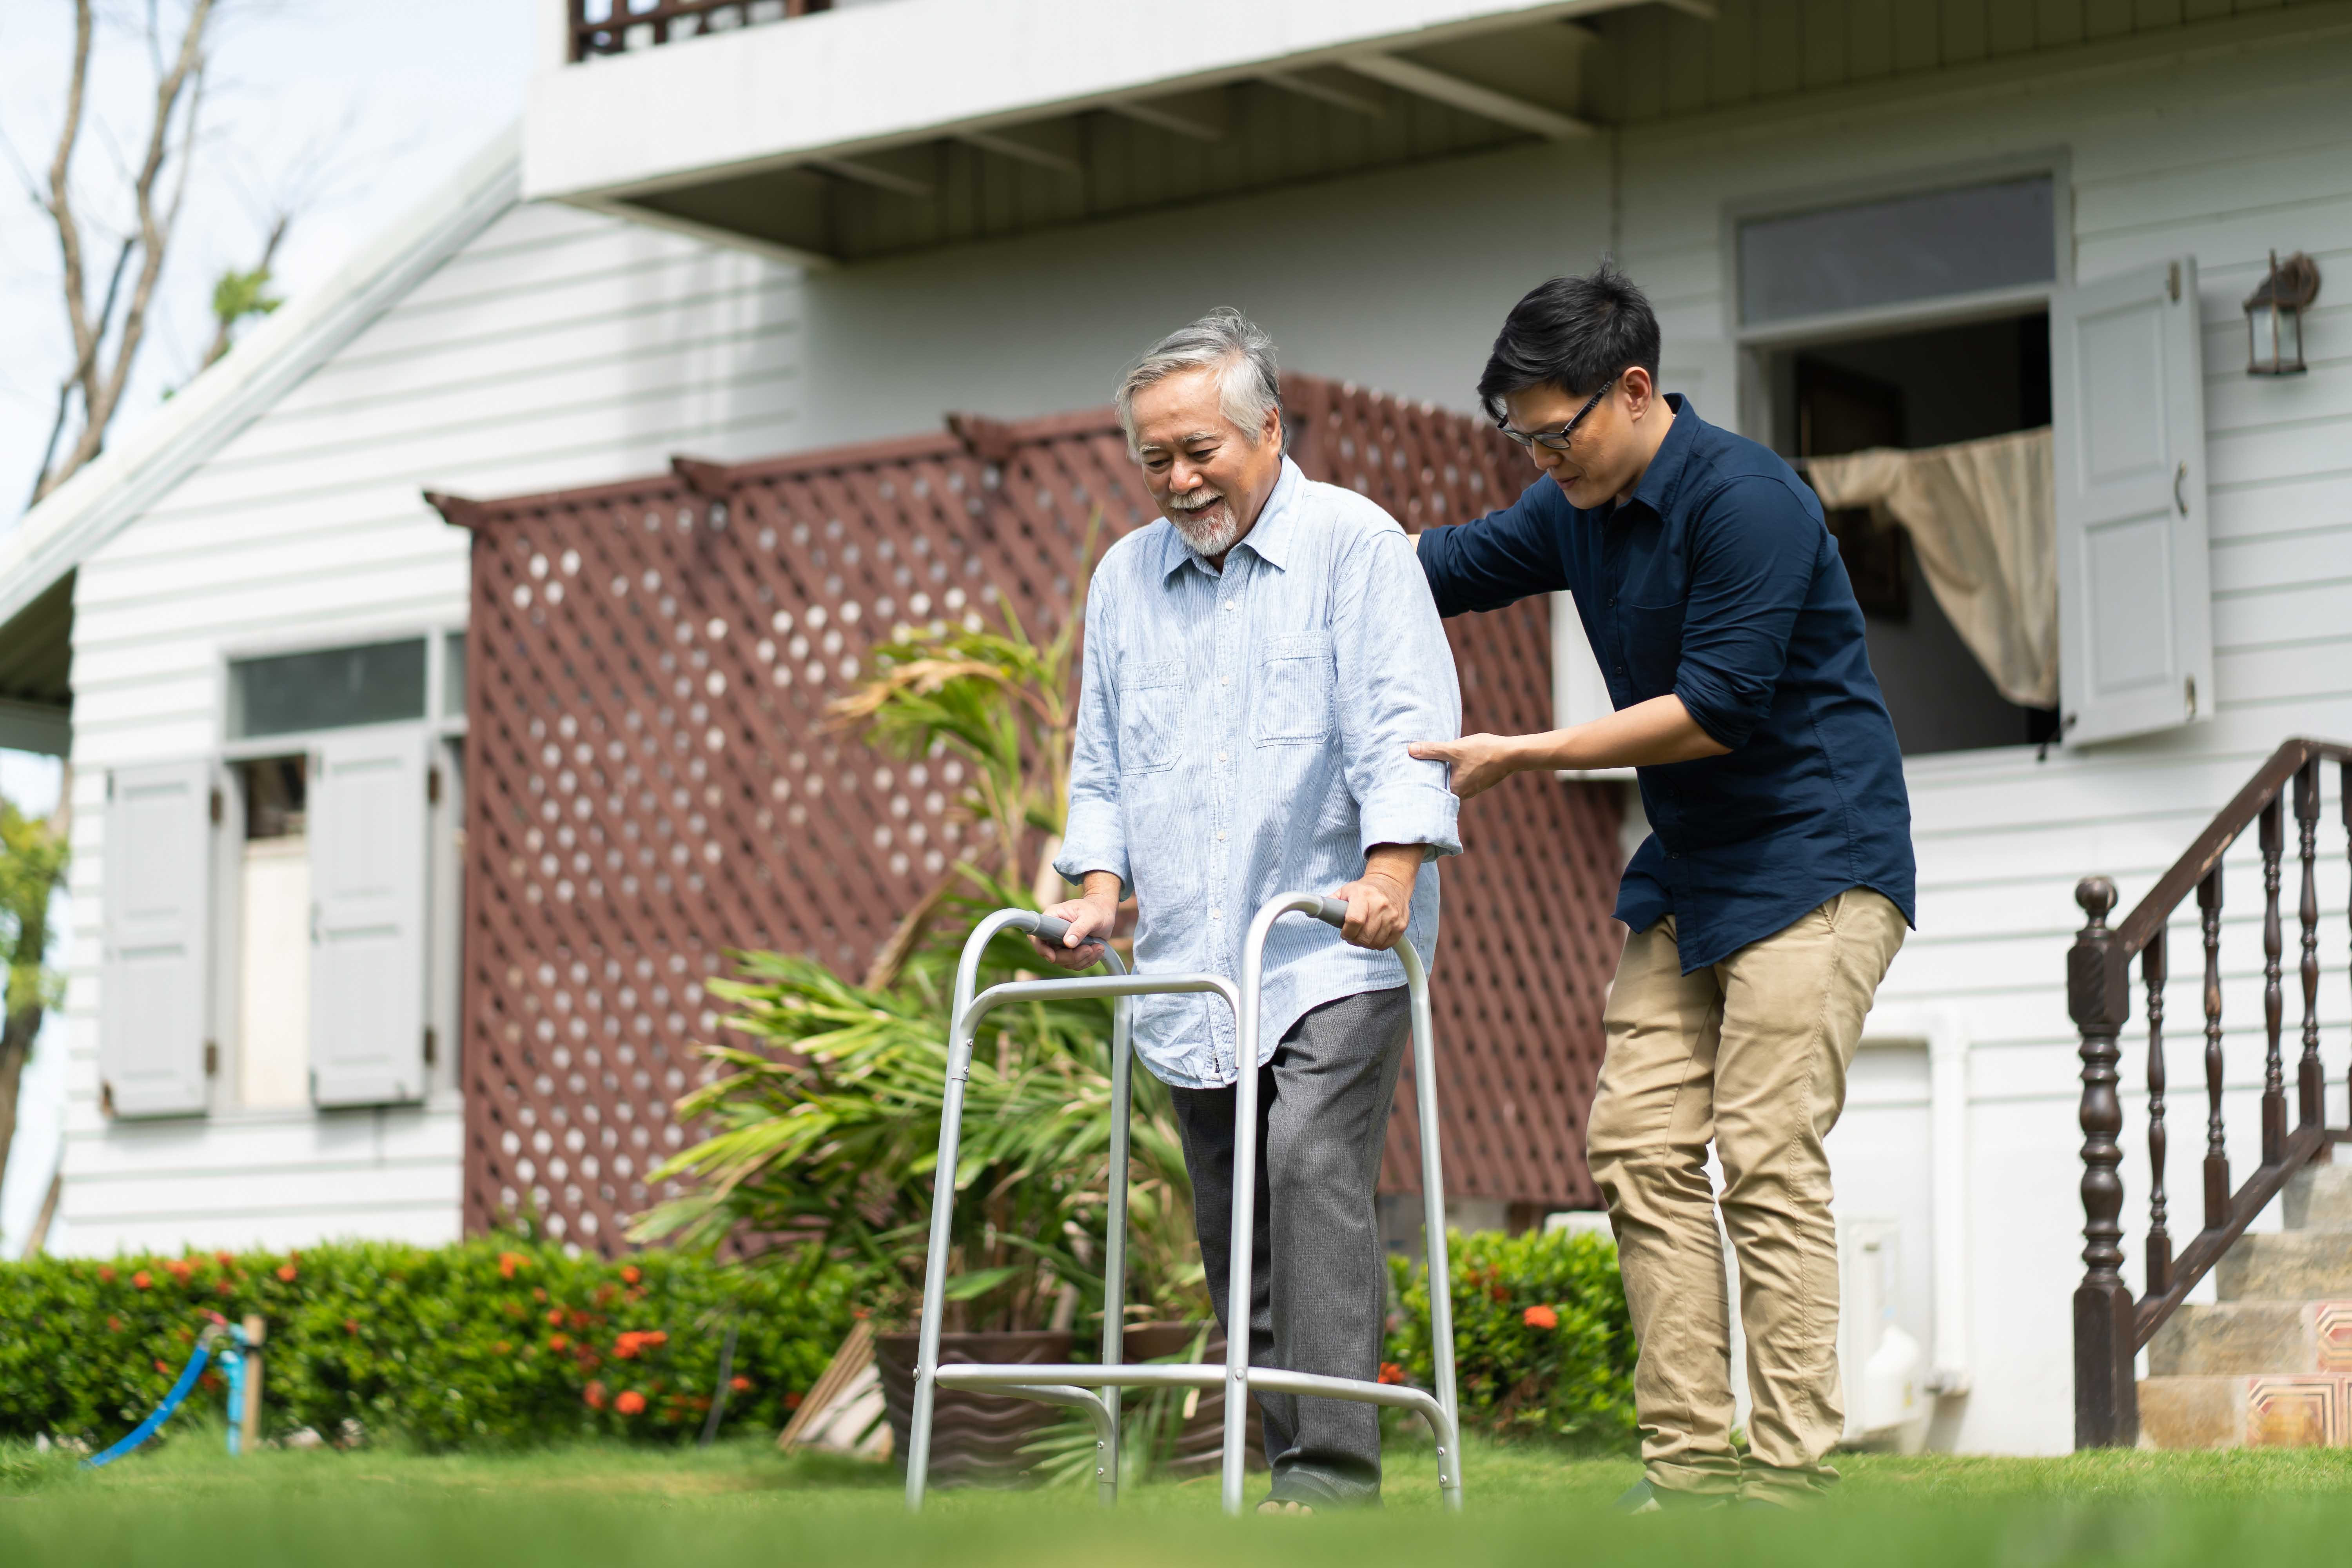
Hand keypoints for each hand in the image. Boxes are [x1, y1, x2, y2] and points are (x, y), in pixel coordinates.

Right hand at [1031, 892, 1116, 969]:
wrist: (1105, 913)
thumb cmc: (1096, 909)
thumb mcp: (1091, 916)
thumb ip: (1080, 928)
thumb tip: (1068, 943)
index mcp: (1052, 918)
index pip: (1037, 936)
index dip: (1042, 949)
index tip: (1052, 956)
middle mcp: (1053, 932)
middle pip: (1052, 954)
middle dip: (1072, 956)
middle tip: (1089, 949)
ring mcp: (1061, 943)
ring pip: (1065, 962)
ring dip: (1083, 959)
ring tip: (1098, 947)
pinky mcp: (1070, 951)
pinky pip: (1074, 964)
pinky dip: (1087, 960)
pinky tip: (1097, 950)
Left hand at [1329, 868, 1411, 950]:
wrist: (1391, 883)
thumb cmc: (1366, 889)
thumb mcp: (1347, 890)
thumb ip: (1331, 902)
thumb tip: (1314, 911)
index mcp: (1363, 895)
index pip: (1354, 920)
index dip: (1347, 932)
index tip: (1344, 933)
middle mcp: (1380, 905)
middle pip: (1364, 936)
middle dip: (1355, 940)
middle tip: (1352, 936)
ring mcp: (1393, 915)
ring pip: (1375, 943)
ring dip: (1366, 943)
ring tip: (1363, 935)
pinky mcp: (1401, 924)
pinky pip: (1386, 944)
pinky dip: (1378, 944)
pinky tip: (1374, 936)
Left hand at [1407, 733, 1522, 799]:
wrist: (1513, 754)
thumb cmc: (1484, 752)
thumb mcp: (1455, 748)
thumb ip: (1432, 750)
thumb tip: (1410, 750)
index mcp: (1455, 790)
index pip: (1431, 789)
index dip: (1420, 781)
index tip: (1409, 774)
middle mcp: (1463, 794)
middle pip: (1441, 784)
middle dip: (1431, 775)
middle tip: (1416, 764)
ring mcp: (1473, 789)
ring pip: (1453, 779)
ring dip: (1445, 771)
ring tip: (1431, 760)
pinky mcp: (1480, 781)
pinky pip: (1463, 776)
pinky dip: (1457, 769)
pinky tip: (1453, 759)